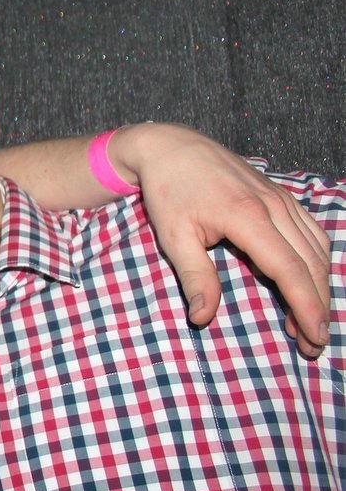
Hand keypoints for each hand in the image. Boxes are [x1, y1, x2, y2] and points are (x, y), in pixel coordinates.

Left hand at [109, 123, 330, 356]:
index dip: (307, 306)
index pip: (289, 269)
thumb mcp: (173, 237)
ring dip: (320, 286)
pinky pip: (312, 231)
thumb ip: (194, 277)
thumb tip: (202, 318)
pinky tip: (309, 282)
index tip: (314, 338)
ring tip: (309, 320)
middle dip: (318, 306)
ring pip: (318, 248)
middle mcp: (274, 206)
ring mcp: (282, 198)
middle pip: (311, 263)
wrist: (171, 147)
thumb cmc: (168, 192)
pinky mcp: (282, 196)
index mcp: (247, 217)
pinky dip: (318, 260)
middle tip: (313, 343)